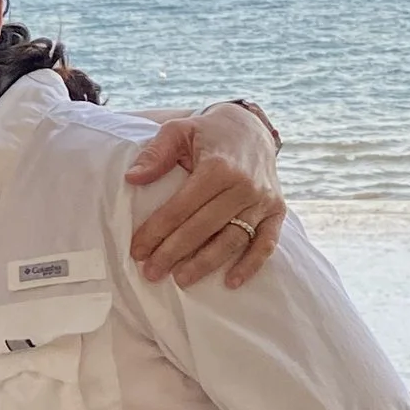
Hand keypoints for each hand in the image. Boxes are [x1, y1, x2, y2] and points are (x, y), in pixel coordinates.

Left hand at [126, 103, 284, 290]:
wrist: (250, 127)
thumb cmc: (208, 132)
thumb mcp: (178, 130)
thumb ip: (156, 154)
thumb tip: (132, 178)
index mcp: (218, 167)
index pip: (182, 207)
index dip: (157, 231)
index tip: (138, 251)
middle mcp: (244, 185)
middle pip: (204, 227)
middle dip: (175, 252)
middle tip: (152, 272)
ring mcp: (263, 200)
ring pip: (233, 239)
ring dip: (207, 263)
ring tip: (181, 280)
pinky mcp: (277, 210)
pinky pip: (266, 242)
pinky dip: (251, 264)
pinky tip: (231, 282)